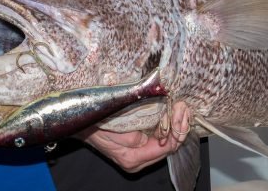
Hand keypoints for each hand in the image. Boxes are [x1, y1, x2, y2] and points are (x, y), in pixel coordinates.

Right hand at [75, 101, 190, 172]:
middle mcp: (138, 161)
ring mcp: (137, 156)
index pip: (167, 148)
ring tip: (180, 107)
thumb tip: (163, 136)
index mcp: (135, 159)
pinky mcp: (136, 146)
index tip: (180, 110)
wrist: (84, 122)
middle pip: (169, 147)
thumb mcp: (122, 127)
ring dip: (174, 125)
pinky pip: (156, 139)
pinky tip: (170, 113)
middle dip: (179, 126)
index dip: (177, 129)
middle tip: (183, 107)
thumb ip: (142, 136)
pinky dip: (165, 126)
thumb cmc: (100, 123)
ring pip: (164, 143)